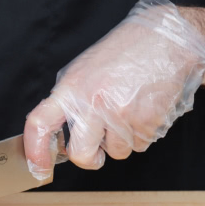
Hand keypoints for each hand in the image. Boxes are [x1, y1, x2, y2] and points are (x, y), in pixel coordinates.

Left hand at [24, 0, 204, 179]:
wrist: (168, 37)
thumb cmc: (126, 52)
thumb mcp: (86, 70)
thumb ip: (71, 101)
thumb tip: (62, 135)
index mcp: (72, 88)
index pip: (40, 124)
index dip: (35, 152)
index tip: (39, 168)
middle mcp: (92, 103)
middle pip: (81, 155)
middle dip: (91, 159)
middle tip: (98, 151)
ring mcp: (120, 114)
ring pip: (117, 153)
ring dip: (123, 140)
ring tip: (130, 109)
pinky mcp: (146, 121)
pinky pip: (140, 145)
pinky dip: (142, 134)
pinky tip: (145, 109)